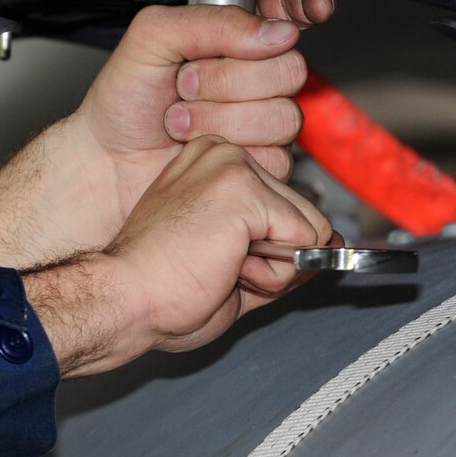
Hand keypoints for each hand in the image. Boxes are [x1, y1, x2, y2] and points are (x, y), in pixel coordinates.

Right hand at [24, 136, 332, 376]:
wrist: (122, 302)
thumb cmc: (159, 291)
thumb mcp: (235, 268)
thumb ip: (283, 252)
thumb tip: (333, 245)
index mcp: (211, 164)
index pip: (284, 206)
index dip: (264, 251)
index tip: (209, 259)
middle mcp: (223, 153)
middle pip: (302, 215)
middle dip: (272, 259)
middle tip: (212, 268)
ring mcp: (234, 168)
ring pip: (309, 229)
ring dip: (274, 267)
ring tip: (217, 267)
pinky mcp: (245, 191)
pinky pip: (307, 241)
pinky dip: (275, 272)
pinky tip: (225, 267)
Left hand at [75, 0, 334, 196]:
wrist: (108, 160)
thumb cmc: (123, 100)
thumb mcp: (151, 38)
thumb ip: (209, 21)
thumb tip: (272, 30)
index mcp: (233, 35)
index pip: (290, 11)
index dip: (305, 6)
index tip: (308, 10)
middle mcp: (254, 75)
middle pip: (291, 69)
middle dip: (230, 79)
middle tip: (184, 85)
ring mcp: (261, 119)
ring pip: (283, 115)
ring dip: (220, 118)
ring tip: (179, 121)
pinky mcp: (261, 163)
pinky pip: (274, 155)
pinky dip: (225, 150)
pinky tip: (195, 146)